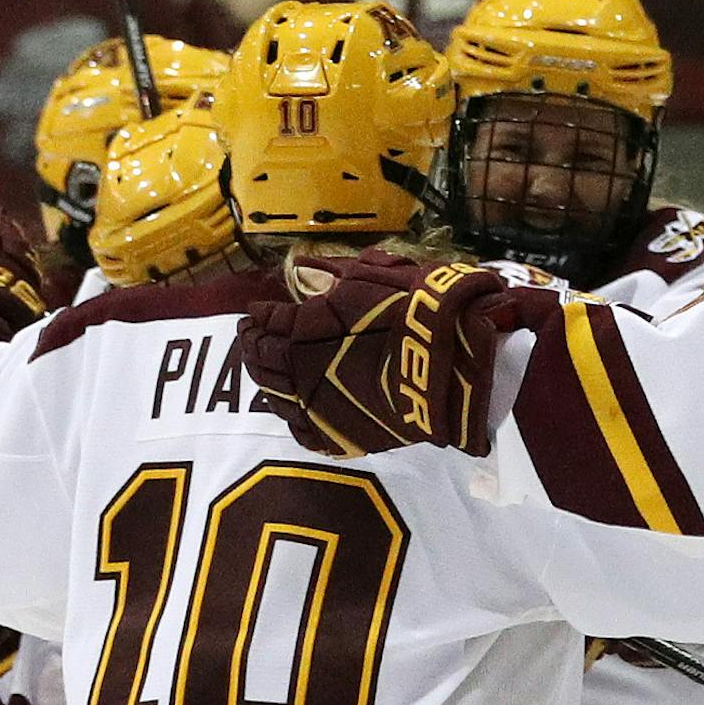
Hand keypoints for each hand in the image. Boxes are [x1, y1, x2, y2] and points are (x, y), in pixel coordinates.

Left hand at [240, 250, 547, 457]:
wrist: (451, 359)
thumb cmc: (412, 308)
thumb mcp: (370, 276)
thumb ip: (330, 274)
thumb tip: (301, 269)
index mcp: (300, 328)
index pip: (265, 323)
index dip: (258, 317)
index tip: (255, 313)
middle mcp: (298, 371)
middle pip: (261, 361)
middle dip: (253, 348)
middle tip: (252, 339)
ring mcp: (317, 407)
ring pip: (275, 398)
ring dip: (266, 382)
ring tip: (267, 372)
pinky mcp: (340, 435)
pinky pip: (302, 432)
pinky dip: (293, 419)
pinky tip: (294, 410)